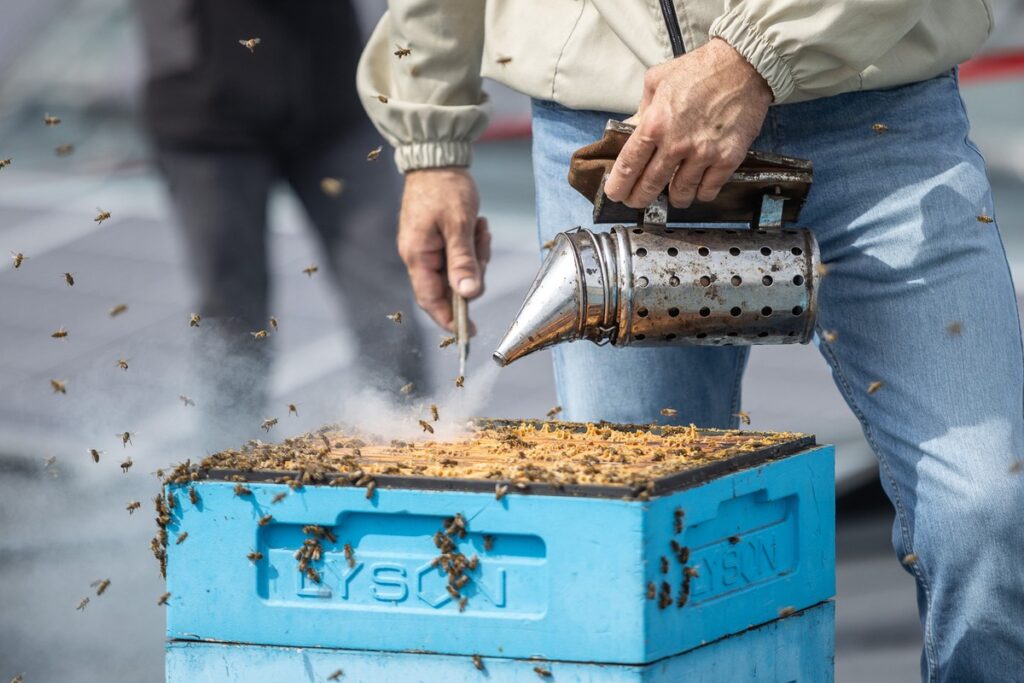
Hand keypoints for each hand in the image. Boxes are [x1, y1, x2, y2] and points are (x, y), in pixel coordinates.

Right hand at [398, 167, 490, 330]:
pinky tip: (476, 226)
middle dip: (471, 273)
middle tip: (481, 246)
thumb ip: (463, 262)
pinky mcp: (435, 239)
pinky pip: (457, 254)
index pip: (431, 300)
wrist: (436, 156)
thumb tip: (468, 296)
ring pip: (456, 270)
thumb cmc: (445, 188)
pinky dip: (471, 245)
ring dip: (474, 255)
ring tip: (479, 229)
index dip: (449, 319)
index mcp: (417, 255)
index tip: (469, 333)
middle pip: (448, 287)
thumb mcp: (459, 225)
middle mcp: (418, 256)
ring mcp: (426, 247)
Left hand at [604, 38, 771, 208]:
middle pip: (650, 186)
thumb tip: (628, 130)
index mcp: (655, 123)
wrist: (744, 65)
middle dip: (639, 198)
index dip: (619, 186)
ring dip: (674, 197)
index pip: (629, 165)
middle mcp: (677, 143)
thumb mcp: (657, 81)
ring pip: (680, 194)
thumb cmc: (700, 70)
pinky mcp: (727, 159)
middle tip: (636, 201)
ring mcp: (703, 154)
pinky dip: (700, 193)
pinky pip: (708, 191)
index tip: (616, 193)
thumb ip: (641, 110)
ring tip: (672, 193)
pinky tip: (697, 186)